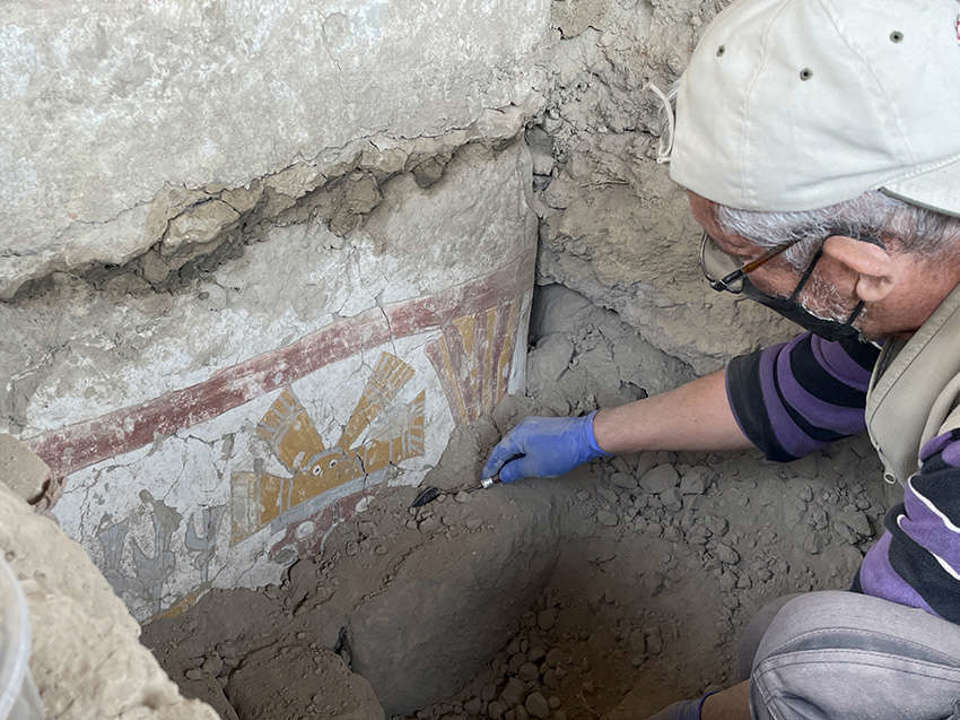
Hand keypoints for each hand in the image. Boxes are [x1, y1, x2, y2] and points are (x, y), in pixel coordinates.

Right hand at [481, 411, 608, 482]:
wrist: (585, 435)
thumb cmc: (560, 451)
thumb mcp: (534, 466)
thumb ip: (514, 471)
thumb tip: (503, 474)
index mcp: (516, 436)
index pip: (497, 454)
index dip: (491, 468)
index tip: (486, 479)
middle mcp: (522, 427)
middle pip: (506, 447)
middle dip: (500, 463)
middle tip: (496, 477)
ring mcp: (534, 425)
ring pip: (517, 443)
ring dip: (512, 458)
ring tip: (510, 471)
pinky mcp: (545, 427)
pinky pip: (527, 440)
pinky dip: (522, 452)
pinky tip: (526, 460)